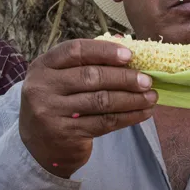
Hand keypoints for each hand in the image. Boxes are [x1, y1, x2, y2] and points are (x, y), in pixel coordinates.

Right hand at [20, 38, 157, 177]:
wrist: (38, 146)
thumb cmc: (57, 103)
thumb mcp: (61, 79)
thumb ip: (87, 61)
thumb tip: (125, 43)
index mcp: (42, 66)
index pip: (75, 50)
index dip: (104, 51)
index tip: (130, 56)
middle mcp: (42, 87)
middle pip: (91, 77)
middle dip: (124, 78)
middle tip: (147, 80)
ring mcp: (52, 112)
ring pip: (101, 101)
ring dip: (132, 99)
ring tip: (151, 97)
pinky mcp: (65, 134)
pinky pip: (104, 122)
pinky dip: (128, 117)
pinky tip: (142, 113)